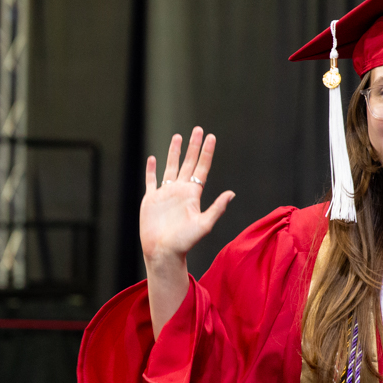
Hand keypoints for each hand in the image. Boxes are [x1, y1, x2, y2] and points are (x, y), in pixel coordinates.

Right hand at [141, 127, 234, 268]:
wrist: (163, 253)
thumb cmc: (184, 242)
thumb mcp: (204, 225)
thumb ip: (216, 208)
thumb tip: (232, 193)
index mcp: (193, 194)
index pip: (202, 168)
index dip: (206, 152)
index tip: (211, 136)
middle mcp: (180, 191)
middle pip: (188, 163)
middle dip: (193, 146)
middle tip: (198, 129)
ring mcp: (165, 194)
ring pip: (170, 167)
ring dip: (174, 152)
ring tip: (178, 136)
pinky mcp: (151, 200)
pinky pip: (151, 181)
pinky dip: (151, 170)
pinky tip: (153, 158)